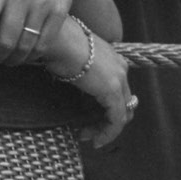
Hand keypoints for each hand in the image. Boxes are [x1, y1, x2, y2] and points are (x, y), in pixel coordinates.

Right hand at [42, 19, 132, 147]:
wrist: (58, 39)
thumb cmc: (56, 44)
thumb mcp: (71, 58)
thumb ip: (78, 70)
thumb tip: (68, 79)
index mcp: (111, 58)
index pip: (117, 88)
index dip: (106, 106)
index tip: (88, 116)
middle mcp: (121, 68)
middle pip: (124, 102)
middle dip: (108, 119)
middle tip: (89, 130)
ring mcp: (119, 80)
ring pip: (122, 112)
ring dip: (106, 128)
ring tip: (89, 137)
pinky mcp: (113, 92)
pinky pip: (116, 119)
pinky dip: (108, 132)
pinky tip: (96, 140)